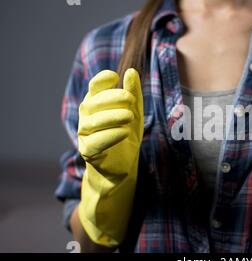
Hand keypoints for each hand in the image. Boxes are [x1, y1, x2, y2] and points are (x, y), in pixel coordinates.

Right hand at [77, 69, 143, 246]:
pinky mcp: (88, 152)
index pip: (94, 88)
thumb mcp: (135, 112)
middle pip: (92, 103)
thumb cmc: (127, 135)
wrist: (123, 166)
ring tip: (129, 116)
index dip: (101, 81)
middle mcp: (86, 117)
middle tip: (129, 98)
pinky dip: (110, 136)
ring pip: (92, 123)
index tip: (114, 77)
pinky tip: (124, 132)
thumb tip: (131, 72)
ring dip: (111, 117)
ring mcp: (84, 135)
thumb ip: (133, 94)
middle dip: (111, 99)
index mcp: (96, 104)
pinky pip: (96, 143)